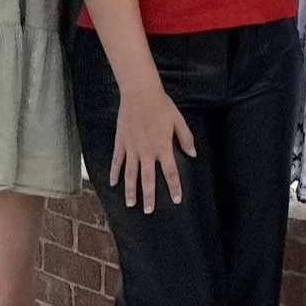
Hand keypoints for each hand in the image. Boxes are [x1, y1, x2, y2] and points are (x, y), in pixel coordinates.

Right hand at [111, 84, 193, 212]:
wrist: (140, 94)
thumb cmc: (162, 106)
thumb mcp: (178, 121)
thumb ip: (186, 139)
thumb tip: (193, 154)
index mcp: (162, 148)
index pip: (170, 172)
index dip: (174, 187)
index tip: (176, 200)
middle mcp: (146, 152)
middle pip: (148, 179)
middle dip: (149, 196)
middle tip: (148, 211)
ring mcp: (132, 149)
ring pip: (130, 174)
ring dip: (130, 190)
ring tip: (130, 204)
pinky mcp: (121, 143)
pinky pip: (117, 161)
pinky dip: (114, 172)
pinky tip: (112, 183)